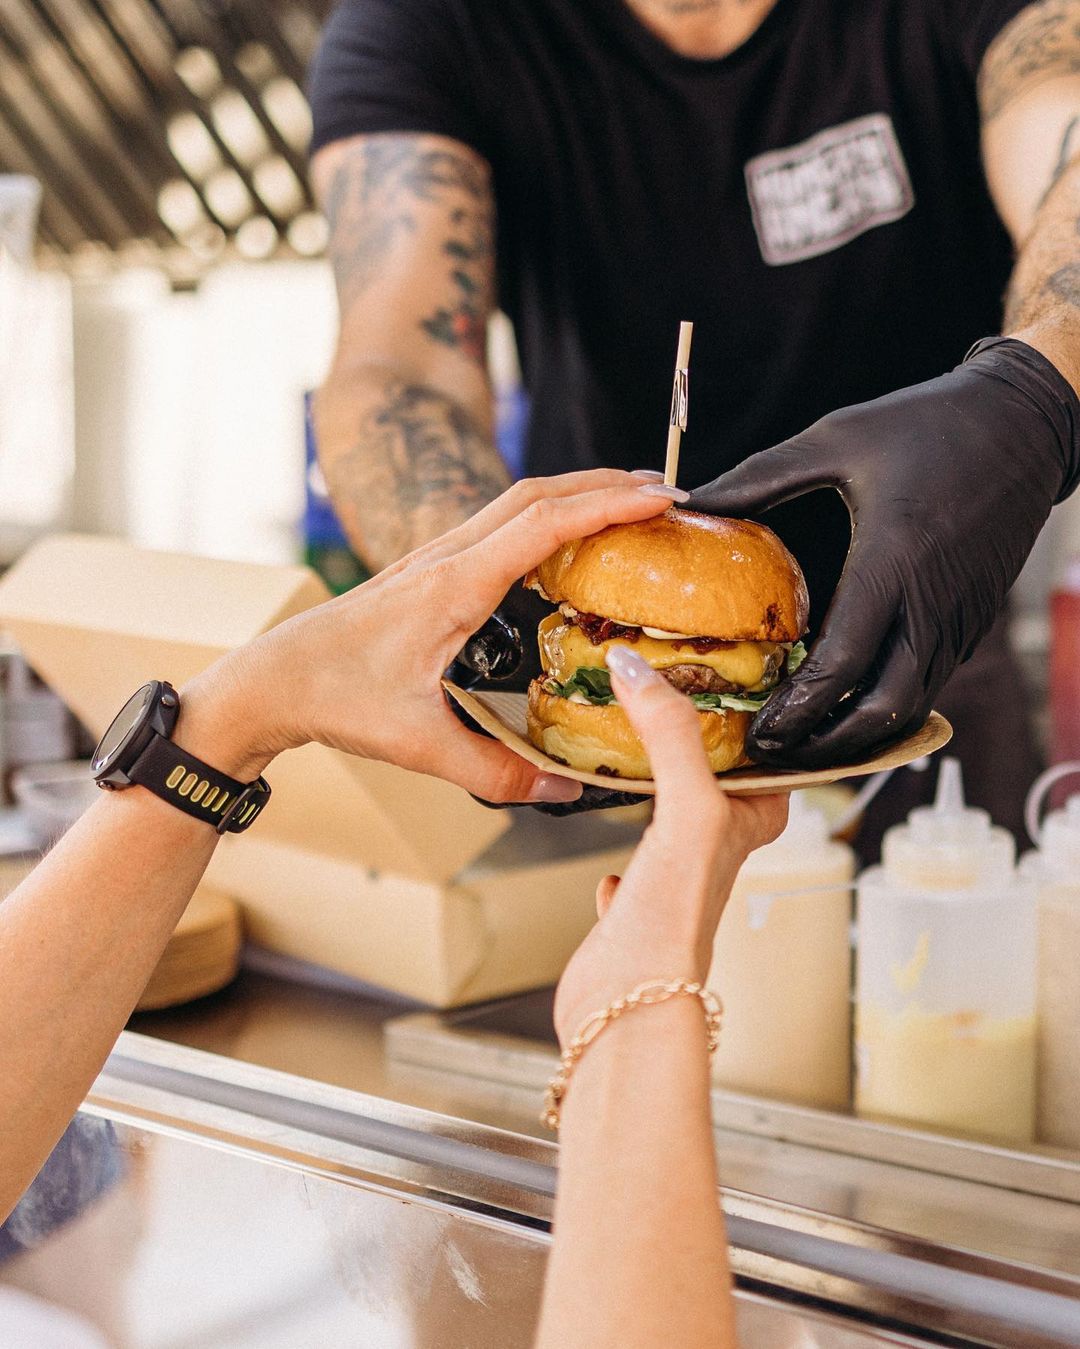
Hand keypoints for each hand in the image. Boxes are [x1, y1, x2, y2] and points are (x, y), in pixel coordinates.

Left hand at [182, 471, 680, 803]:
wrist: (273, 678)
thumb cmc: (335, 698)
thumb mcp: (417, 743)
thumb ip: (494, 771)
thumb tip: (564, 792)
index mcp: (452, 586)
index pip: (543, 524)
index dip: (607, 505)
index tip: (660, 498)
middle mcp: (447, 556)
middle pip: (537, 493)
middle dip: (605, 484)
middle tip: (665, 494)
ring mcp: (436, 556)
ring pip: (516, 501)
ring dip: (576, 493)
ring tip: (630, 504)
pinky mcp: (429, 568)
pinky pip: (499, 523)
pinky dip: (546, 515)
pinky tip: (566, 540)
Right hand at [553, 645, 787, 1045]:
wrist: (628, 1001)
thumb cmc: (676, 916)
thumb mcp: (688, 806)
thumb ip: (670, 734)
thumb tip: (636, 665)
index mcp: (750, 822)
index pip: (770, 756)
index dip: (761, 713)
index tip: (737, 667)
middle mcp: (718, 849)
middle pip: (718, 781)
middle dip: (699, 741)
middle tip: (672, 691)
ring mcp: (676, 879)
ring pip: (674, 819)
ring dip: (658, 785)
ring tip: (635, 745)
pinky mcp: (635, 907)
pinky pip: (632, 868)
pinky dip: (621, 852)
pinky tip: (609, 845)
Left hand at [688, 338, 1079, 768]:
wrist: (1023, 422)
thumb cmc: (926, 424)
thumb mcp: (835, 439)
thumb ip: (759, 478)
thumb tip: (691, 499)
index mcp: (893, 561)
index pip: (842, 663)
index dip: (797, 709)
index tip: (757, 730)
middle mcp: (932, 602)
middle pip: (883, 708)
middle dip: (827, 743)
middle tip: (777, 754)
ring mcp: (959, 618)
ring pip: (912, 705)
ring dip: (859, 734)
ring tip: (805, 743)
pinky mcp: (972, 620)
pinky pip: (930, 682)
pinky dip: (889, 707)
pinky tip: (848, 705)